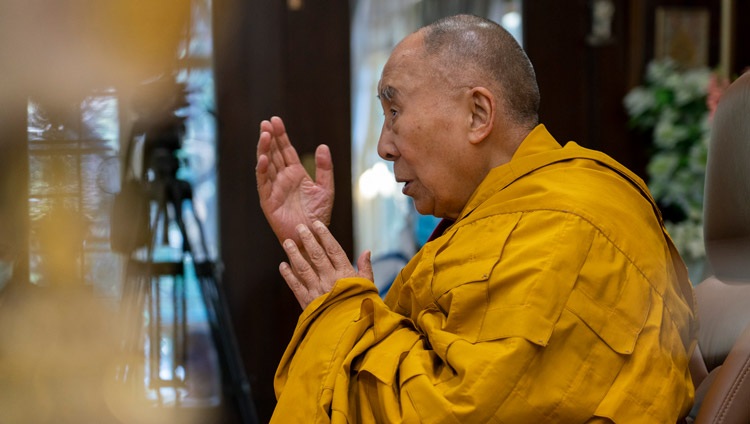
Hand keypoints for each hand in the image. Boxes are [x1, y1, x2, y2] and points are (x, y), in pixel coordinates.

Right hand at [256, 116, 333, 244]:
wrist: (312, 236)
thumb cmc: (319, 216)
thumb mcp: (326, 189)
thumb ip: (325, 168)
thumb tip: (323, 146)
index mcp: (296, 174)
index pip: (286, 150)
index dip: (281, 136)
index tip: (275, 120)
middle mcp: (283, 179)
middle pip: (274, 153)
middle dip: (270, 138)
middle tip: (266, 122)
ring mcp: (274, 188)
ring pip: (266, 165)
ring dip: (264, 150)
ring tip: (264, 134)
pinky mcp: (268, 200)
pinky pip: (263, 182)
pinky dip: (262, 170)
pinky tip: (263, 158)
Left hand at [280, 221, 372, 308]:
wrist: (350, 331)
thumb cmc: (361, 307)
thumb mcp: (368, 287)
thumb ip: (366, 268)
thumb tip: (366, 251)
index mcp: (346, 274)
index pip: (334, 250)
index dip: (325, 236)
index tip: (317, 224)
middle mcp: (330, 280)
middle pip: (317, 256)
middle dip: (307, 240)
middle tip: (299, 227)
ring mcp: (318, 291)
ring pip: (303, 268)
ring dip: (294, 254)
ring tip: (287, 242)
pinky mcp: (308, 302)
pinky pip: (296, 286)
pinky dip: (288, 276)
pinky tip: (282, 266)